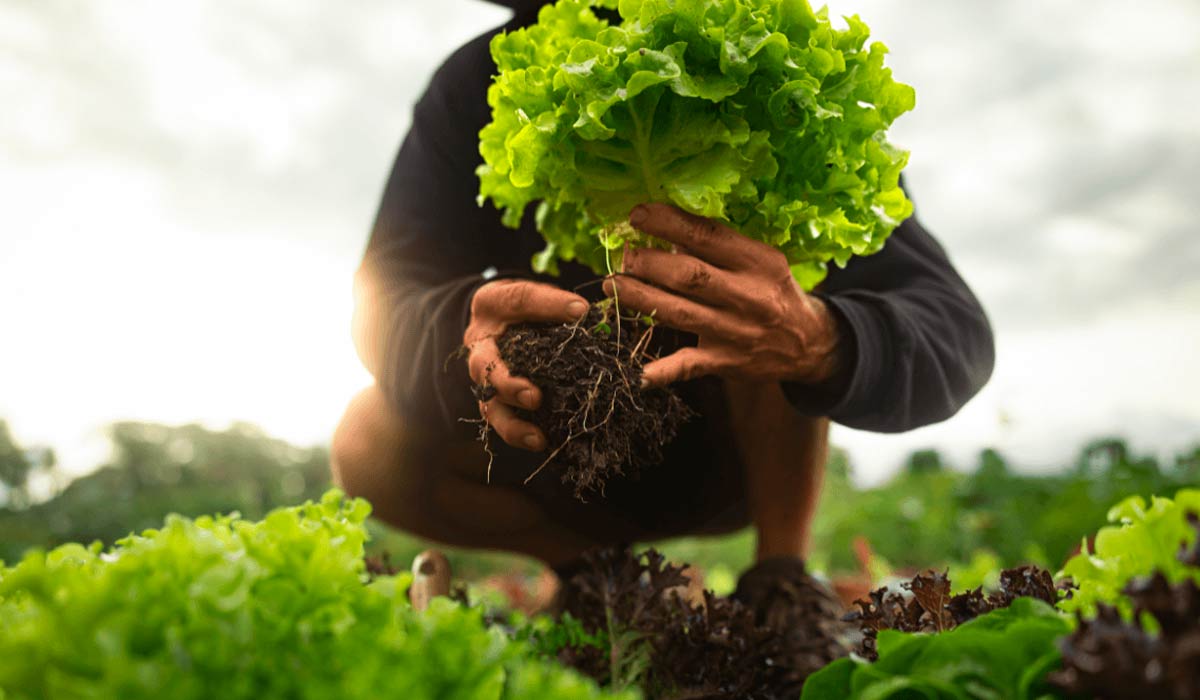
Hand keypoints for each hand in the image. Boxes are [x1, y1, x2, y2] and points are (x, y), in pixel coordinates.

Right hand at [465, 279, 588, 450]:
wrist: (498, 322)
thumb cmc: (522, 308)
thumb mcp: (535, 294)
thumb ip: (554, 302)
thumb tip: (583, 313)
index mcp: (491, 305)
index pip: (518, 301)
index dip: (549, 305)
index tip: (580, 311)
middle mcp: (480, 344)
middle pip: (486, 367)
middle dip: (508, 385)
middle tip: (534, 397)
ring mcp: (483, 377)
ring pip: (489, 405)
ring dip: (512, 423)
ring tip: (537, 438)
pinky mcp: (492, 400)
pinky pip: (501, 421)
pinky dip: (519, 434)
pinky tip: (543, 442)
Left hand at [604, 203, 843, 388]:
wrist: (810, 343)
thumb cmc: (774, 291)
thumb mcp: (761, 260)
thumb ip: (721, 249)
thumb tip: (669, 236)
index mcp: (758, 261)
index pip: (708, 236)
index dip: (669, 224)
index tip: (638, 215)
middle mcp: (748, 296)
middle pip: (689, 276)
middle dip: (649, 264)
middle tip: (623, 256)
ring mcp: (735, 332)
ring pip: (680, 314)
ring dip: (641, 299)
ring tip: (613, 287)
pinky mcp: (725, 363)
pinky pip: (687, 366)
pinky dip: (660, 370)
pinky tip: (634, 371)